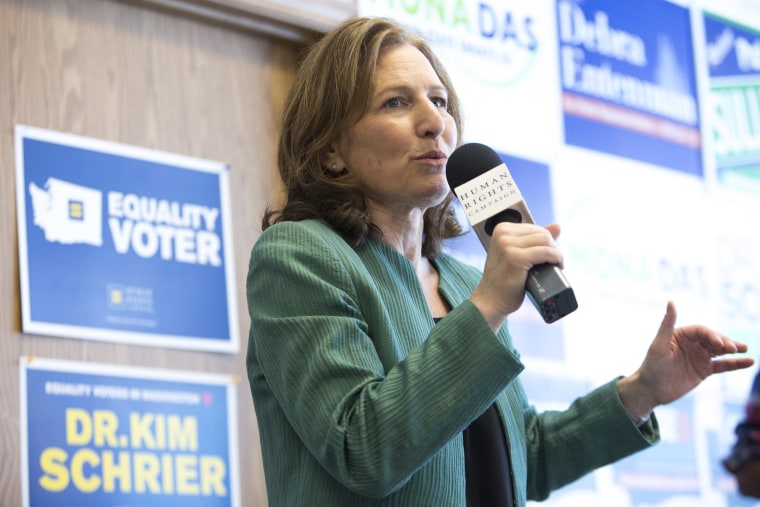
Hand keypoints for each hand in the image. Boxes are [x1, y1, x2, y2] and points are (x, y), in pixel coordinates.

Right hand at [470, 222, 562, 331]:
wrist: (491, 300)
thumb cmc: (504, 280)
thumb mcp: (518, 254)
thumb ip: (535, 239)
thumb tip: (557, 225)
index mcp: (502, 229)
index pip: (536, 228)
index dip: (546, 243)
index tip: (547, 256)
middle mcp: (503, 234)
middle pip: (543, 233)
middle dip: (553, 248)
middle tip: (553, 263)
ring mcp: (507, 245)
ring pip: (546, 241)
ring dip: (556, 254)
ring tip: (554, 265)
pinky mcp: (515, 258)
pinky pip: (547, 252)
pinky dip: (556, 259)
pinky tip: (556, 267)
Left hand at [618, 301, 754, 418]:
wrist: (651, 391)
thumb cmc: (651, 367)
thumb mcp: (659, 346)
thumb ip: (667, 325)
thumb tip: (671, 302)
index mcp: (681, 334)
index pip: (701, 331)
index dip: (712, 336)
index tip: (721, 344)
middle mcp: (692, 343)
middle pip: (713, 339)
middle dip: (724, 342)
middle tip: (733, 348)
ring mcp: (699, 356)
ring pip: (720, 350)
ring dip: (733, 349)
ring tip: (745, 349)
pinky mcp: (704, 370)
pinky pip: (723, 365)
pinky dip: (736, 364)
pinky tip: (749, 361)